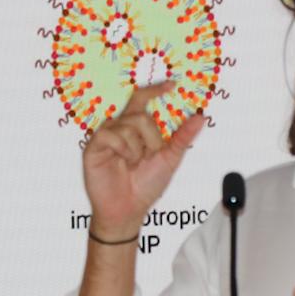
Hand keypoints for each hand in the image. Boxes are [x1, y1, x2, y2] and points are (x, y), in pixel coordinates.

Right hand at [80, 81, 203, 234]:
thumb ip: (182, 137)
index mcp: (135, 129)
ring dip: (137, 149)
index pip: (142, 100)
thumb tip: (201, 117)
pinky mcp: (93, 147)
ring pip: (128, 125)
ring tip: (132, 164)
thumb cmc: (145, 186)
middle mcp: (119, 128)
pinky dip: (122, 149)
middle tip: (149, 156)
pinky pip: (110, 135)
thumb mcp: (169, 159)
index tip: (172, 84)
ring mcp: (105, 137)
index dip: (154, 90)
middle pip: (140, 115)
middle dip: (152, 138)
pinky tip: (121, 162)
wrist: (128, 210)